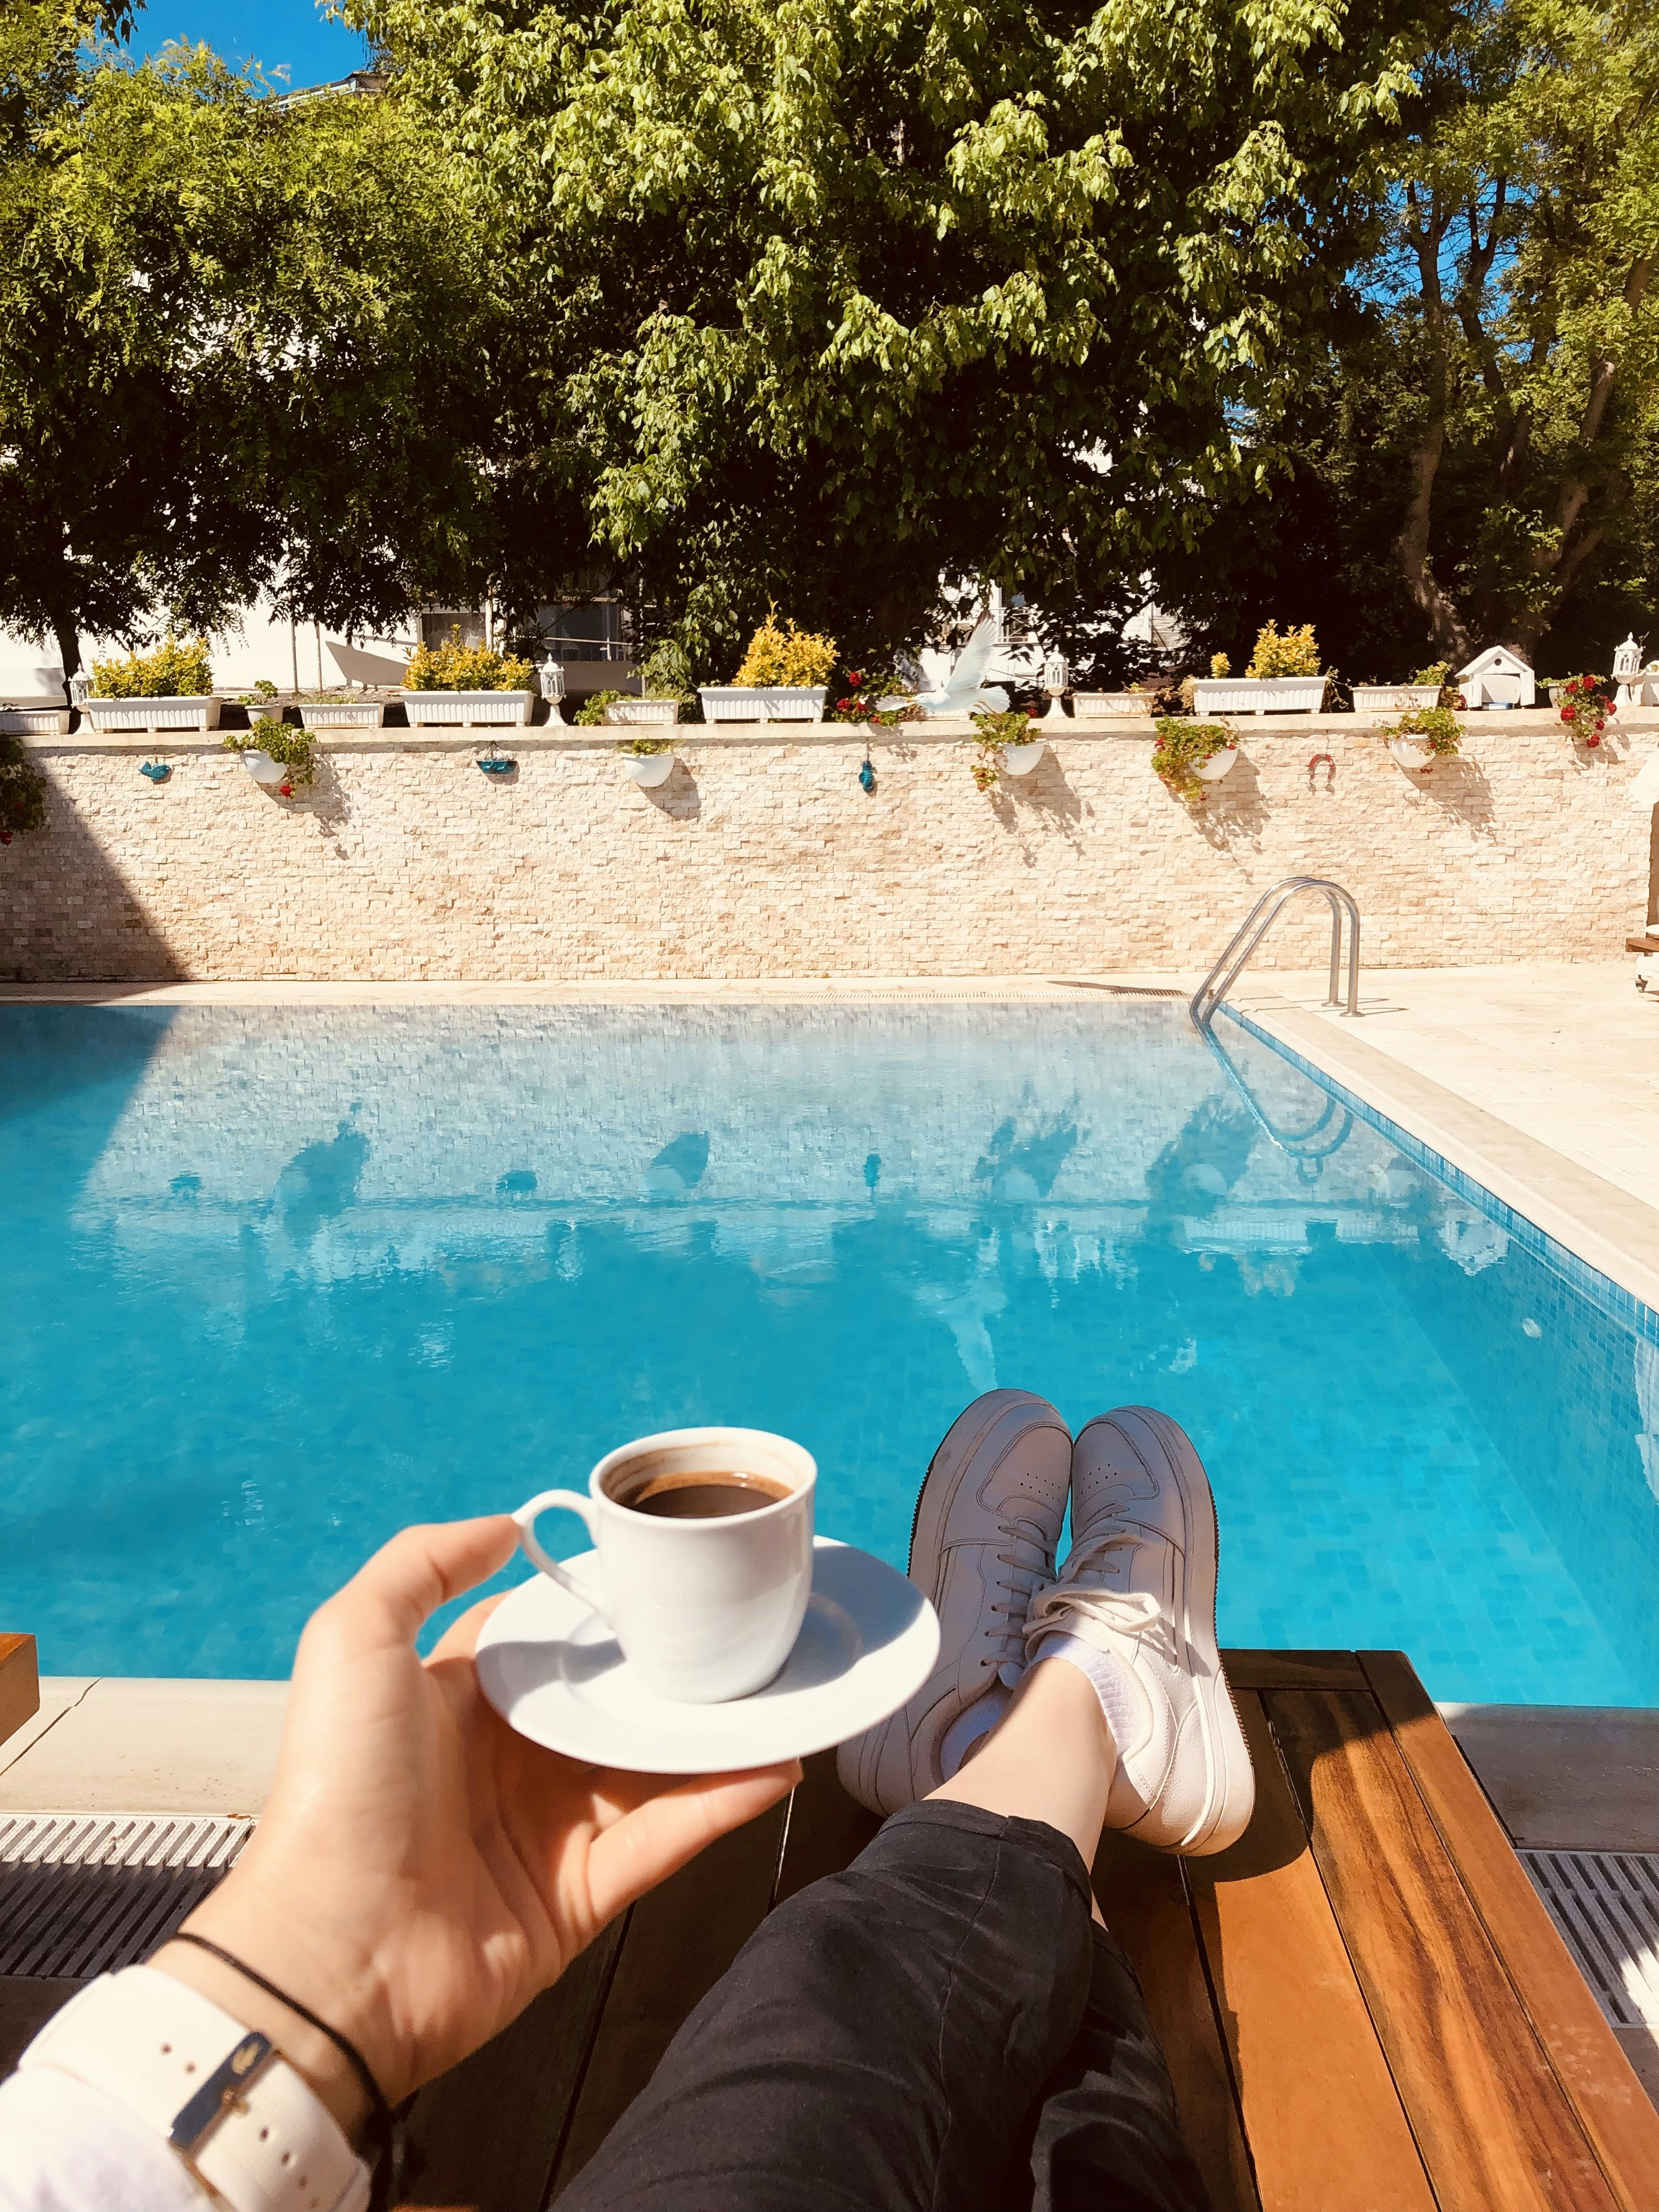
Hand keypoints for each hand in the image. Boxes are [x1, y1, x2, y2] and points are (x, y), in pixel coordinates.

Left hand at [154, 1516, 798, 2128]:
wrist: (330, 1954)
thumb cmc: (337, 1786)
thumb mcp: (352, 1641)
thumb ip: (420, 1565)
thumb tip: (510, 1525)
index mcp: (460, 1701)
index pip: (549, 1637)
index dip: (602, 1606)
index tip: (669, 1571)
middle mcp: (509, 1760)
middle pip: (613, 1700)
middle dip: (675, 1669)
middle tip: (747, 1630)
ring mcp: (549, 1830)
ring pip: (654, 1768)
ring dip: (717, 1736)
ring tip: (783, 1694)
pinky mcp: (582, 1896)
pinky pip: (665, 1838)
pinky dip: (720, 1804)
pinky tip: (772, 1766)